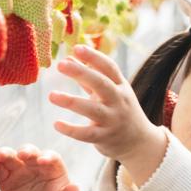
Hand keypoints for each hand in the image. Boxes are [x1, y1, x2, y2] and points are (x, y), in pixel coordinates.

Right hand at [0, 145, 80, 190]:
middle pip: (30, 152)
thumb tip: (75, 189)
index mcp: (52, 165)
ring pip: (11, 156)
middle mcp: (34, 162)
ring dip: (5, 154)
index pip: (51, 157)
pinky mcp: (4, 176)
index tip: (43, 161)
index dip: (47, 157)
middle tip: (22, 154)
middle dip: (26, 151)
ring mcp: (18, 168)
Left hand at [49, 44, 166, 183]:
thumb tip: (69, 58)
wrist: (139, 142)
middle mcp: (119, 101)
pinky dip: (72, 129)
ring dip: (71, 102)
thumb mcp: (110, 92)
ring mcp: (113, 120)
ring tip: (51, 95)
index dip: (94, 57)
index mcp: (120, 86)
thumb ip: (88, 78)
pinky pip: (87, 134)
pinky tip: (57, 124)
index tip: (77, 47)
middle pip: (102, 84)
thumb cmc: (119, 111)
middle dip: (82, 73)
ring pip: (93, 110)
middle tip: (61, 64)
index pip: (109, 67)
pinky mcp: (105, 138)